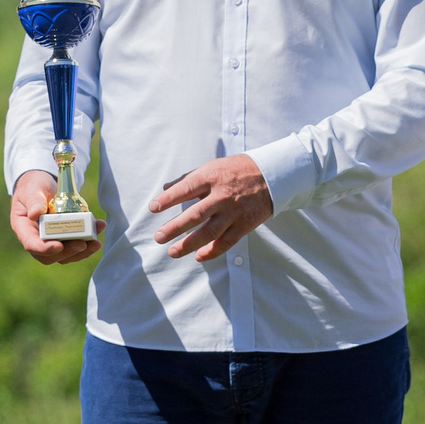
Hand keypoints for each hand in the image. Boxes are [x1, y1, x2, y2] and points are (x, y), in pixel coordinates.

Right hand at [9, 171, 102, 265]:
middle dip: (68, 252)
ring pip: (66, 255)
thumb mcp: (31, 190)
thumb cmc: (33, 186)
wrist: (44, 184)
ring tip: (96, 241)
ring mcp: (52, 240)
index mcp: (24, 228)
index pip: (31, 244)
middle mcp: (37, 239)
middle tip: (82, 244)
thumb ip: (34, 201)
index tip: (58, 246)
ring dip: (82, 251)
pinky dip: (89, 240)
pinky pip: (76, 246)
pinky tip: (99, 227)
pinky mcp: (66, 238)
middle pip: (50, 255)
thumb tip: (35, 214)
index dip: (44, 249)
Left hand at [151, 155, 272, 260]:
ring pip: (210, 232)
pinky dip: (212, 251)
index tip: (153, 208)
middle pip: (195, 215)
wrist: (271, 175)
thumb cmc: (236, 170)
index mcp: (212, 177)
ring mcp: (234, 212)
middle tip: (158, 237)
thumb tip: (165, 188)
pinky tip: (198, 256)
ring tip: (172, 252)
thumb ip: (188, 179)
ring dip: (189, 244)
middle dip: (175, 227)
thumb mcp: (212, 167)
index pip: (186, 189)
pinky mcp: (245, 224)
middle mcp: (222, 195)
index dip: (168, 199)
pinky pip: (227, 241)